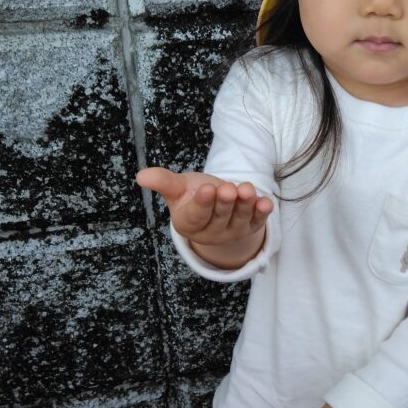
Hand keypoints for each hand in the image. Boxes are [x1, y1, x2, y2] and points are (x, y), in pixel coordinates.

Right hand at [136, 166, 272, 248]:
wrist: (214, 204)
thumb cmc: (191, 195)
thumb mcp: (177, 188)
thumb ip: (163, 182)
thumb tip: (141, 175)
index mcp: (189, 224)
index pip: (197, 215)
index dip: (203, 203)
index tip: (207, 189)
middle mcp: (211, 232)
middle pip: (220, 216)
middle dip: (225, 202)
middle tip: (227, 189)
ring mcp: (232, 231)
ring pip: (240, 218)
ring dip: (245, 205)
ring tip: (247, 190)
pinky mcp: (250, 227)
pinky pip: (258, 221)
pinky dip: (262, 212)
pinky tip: (266, 202)